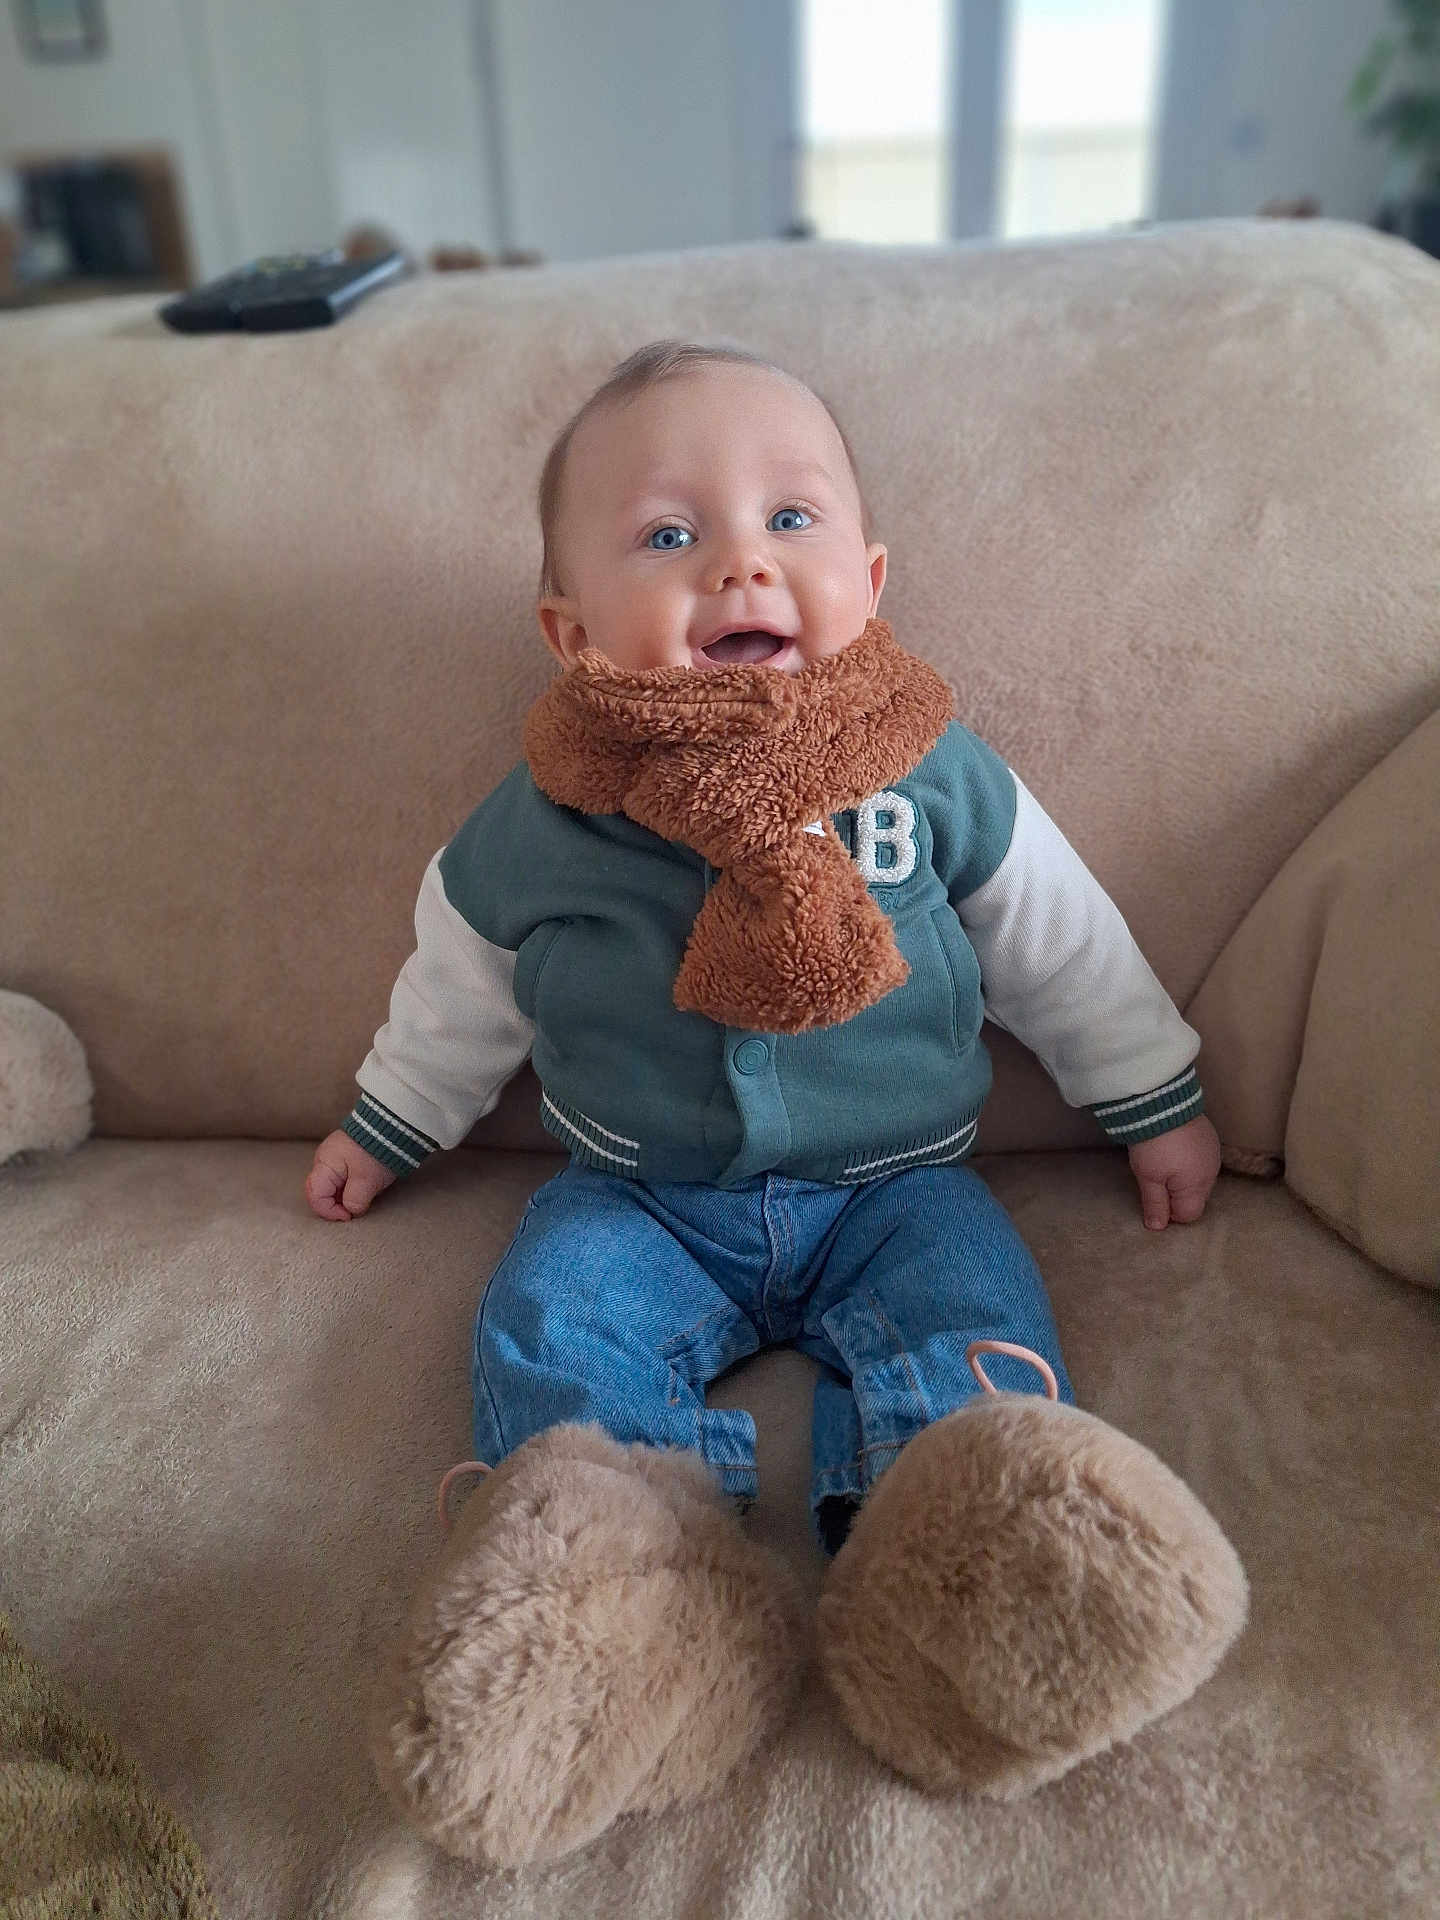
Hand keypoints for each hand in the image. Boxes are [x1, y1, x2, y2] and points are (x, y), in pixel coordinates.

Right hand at [306, 1130, 396, 1220]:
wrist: (393, 1127)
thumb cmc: (377, 1151)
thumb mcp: (367, 1180)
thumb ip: (355, 1200)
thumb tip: (351, 1211)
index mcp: (325, 1164)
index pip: (315, 1196)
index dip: (329, 1212)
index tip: (348, 1216)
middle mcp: (324, 1160)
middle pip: (322, 1192)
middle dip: (337, 1205)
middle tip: (357, 1207)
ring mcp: (335, 1158)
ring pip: (333, 1187)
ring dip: (347, 1196)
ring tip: (366, 1192)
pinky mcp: (346, 1158)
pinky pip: (343, 1179)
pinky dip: (353, 1188)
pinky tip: (367, 1185)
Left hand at [1128, 1114, 1220, 1230]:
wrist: (1163, 1103)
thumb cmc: (1154, 1144)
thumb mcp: (1148, 1177)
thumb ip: (1155, 1204)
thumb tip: (1158, 1227)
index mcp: (1197, 1186)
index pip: (1188, 1214)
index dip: (1169, 1213)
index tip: (1153, 1199)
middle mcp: (1211, 1173)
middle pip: (1196, 1198)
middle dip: (1176, 1196)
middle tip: (1155, 1180)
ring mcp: (1213, 1154)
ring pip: (1199, 1179)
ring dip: (1183, 1178)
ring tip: (1163, 1162)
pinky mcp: (1210, 1138)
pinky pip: (1202, 1160)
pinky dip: (1189, 1161)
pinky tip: (1174, 1150)